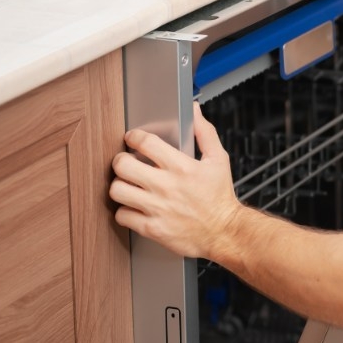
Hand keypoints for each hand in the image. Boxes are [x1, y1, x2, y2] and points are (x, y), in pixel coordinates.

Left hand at [110, 103, 243, 259]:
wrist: (225, 232)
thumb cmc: (220, 197)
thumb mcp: (218, 160)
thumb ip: (204, 133)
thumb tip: (194, 111)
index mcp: (182, 167)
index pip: (145, 142)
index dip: (134, 137)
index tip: (132, 139)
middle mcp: (167, 187)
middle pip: (123, 165)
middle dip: (121, 161)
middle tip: (126, 163)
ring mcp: (157, 209)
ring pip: (117, 190)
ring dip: (120, 186)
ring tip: (128, 185)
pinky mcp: (152, 229)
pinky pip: (122, 216)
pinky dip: (125, 211)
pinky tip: (134, 207)